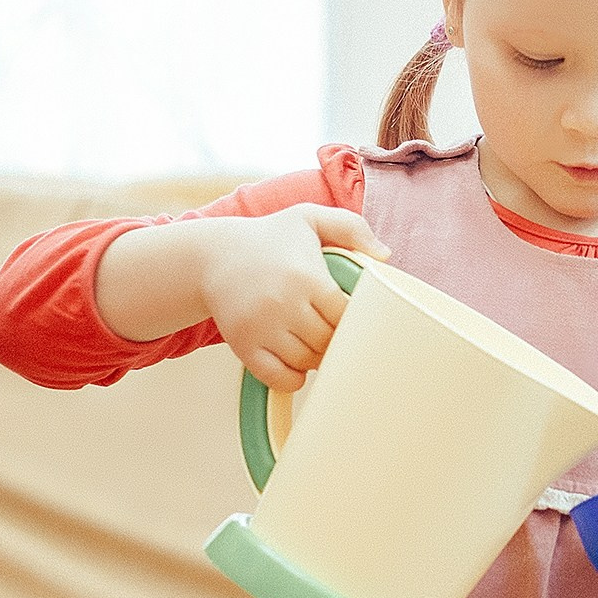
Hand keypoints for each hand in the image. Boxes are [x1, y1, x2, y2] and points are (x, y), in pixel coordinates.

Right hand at [193, 204, 388, 391]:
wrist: (212, 257)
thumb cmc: (269, 238)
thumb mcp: (309, 218)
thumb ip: (351, 227)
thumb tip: (385, 256)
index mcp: (307, 276)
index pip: (347, 315)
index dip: (355, 320)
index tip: (354, 315)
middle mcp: (285, 305)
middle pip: (328, 342)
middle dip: (337, 340)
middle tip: (336, 331)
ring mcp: (262, 328)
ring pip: (306, 362)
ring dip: (317, 359)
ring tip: (317, 344)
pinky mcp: (244, 346)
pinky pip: (278, 378)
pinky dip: (293, 379)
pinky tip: (297, 364)